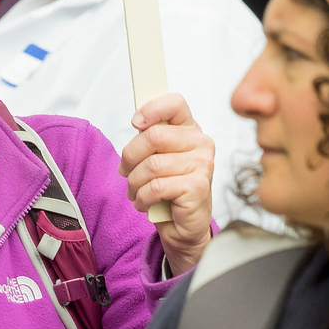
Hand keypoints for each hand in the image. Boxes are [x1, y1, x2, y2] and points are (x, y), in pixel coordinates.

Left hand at [120, 93, 214, 274]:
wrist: (184, 225)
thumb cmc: (169, 187)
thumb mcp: (158, 156)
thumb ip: (151, 136)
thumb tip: (137, 119)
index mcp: (191, 129)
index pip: (175, 103)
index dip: (152, 109)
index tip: (135, 122)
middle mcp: (201, 143)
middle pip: (153, 136)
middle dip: (130, 156)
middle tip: (125, 171)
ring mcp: (203, 165)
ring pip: (151, 165)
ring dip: (134, 182)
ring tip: (135, 191)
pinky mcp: (198, 187)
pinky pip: (157, 187)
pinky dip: (143, 197)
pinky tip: (144, 202)